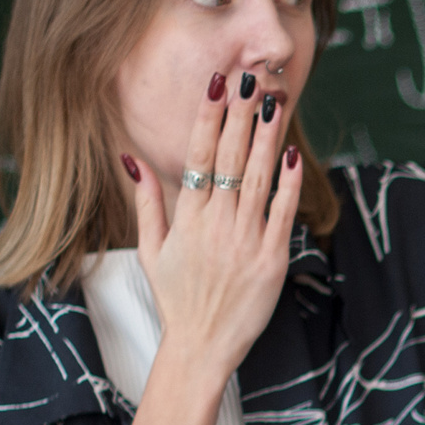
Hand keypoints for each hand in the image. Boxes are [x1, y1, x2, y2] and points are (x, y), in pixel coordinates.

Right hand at [130, 73, 300, 386]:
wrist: (201, 347)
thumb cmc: (177, 298)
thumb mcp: (151, 250)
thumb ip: (147, 202)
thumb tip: (132, 159)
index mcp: (186, 219)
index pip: (198, 156)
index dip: (208, 118)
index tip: (217, 85)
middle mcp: (215, 225)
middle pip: (229, 159)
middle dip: (240, 116)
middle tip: (250, 78)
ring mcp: (245, 242)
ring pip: (256, 179)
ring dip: (265, 139)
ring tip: (273, 102)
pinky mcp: (271, 261)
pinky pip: (282, 214)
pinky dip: (288, 184)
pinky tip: (292, 154)